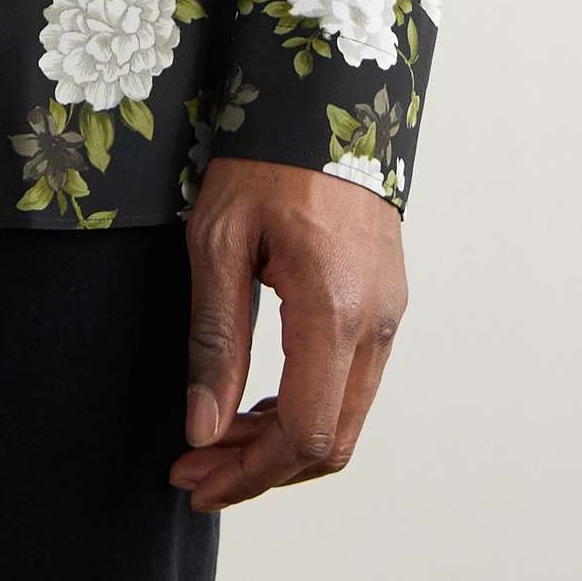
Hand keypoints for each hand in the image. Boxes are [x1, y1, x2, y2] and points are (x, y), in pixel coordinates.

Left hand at [171, 155, 406, 511]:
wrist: (322, 102)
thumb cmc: (263, 161)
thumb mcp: (217, 241)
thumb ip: (214, 339)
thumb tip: (203, 427)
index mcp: (333, 310)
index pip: (303, 433)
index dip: (247, 472)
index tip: (193, 478)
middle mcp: (374, 323)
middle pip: (329, 442)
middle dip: (259, 472)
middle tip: (194, 474)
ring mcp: (388, 315)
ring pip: (343, 418)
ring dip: (280, 445)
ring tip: (214, 444)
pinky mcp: (384, 304)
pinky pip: (350, 384)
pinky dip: (303, 409)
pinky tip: (254, 404)